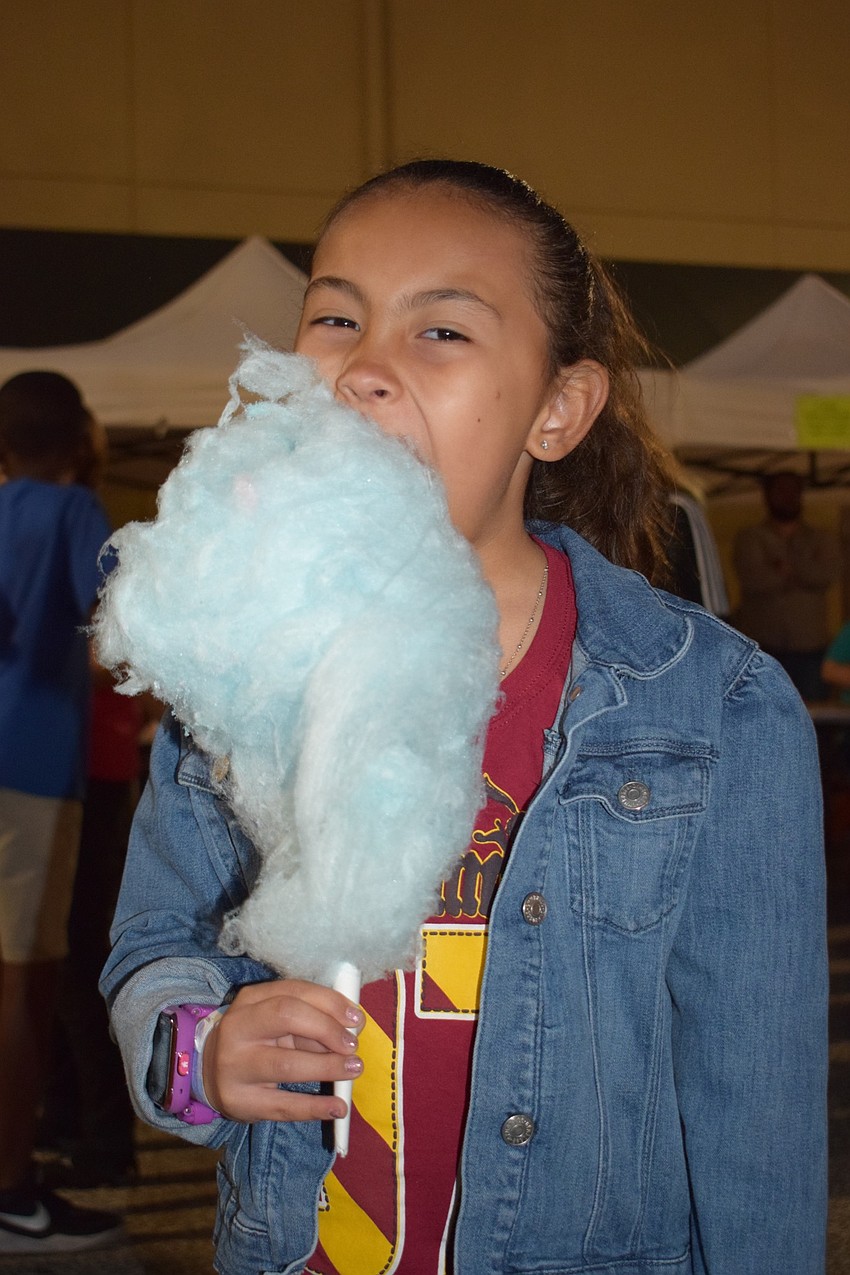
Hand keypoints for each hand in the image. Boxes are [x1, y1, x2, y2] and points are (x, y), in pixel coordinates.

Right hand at [202, 979, 363, 1122]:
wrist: (210, 1074)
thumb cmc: (258, 1040)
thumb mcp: (276, 1022)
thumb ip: (310, 1020)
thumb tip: (352, 1027)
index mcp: (250, 1000)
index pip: (294, 992)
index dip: (330, 1004)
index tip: (357, 1019)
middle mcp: (237, 1028)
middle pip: (286, 1016)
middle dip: (327, 1029)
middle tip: (353, 1046)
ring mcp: (234, 1067)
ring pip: (286, 1064)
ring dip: (327, 1067)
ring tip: (353, 1070)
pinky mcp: (239, 1102)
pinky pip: (283, 1105)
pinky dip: (315, 1107)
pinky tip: (338, 1107)